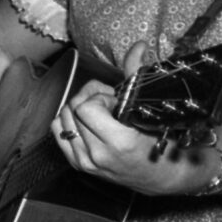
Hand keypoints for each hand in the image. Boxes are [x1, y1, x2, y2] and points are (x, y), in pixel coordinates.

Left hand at [52, 78, 202, 193]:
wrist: (162, 176)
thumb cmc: (160, 143)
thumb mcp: (149, 109)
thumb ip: (136, 75)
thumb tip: (138, 46)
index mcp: (118, 141)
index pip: (86, 106)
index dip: (100, 96)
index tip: (116, 101)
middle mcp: (98, 154)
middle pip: (73, 109)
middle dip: (90, 99)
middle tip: (109, 105)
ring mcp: (86, 162)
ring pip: (63, 118)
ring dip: (79, 110)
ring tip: (100, 115)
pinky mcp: (79, 165)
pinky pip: (59, 133)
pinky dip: (69, 122)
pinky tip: (87, 123)